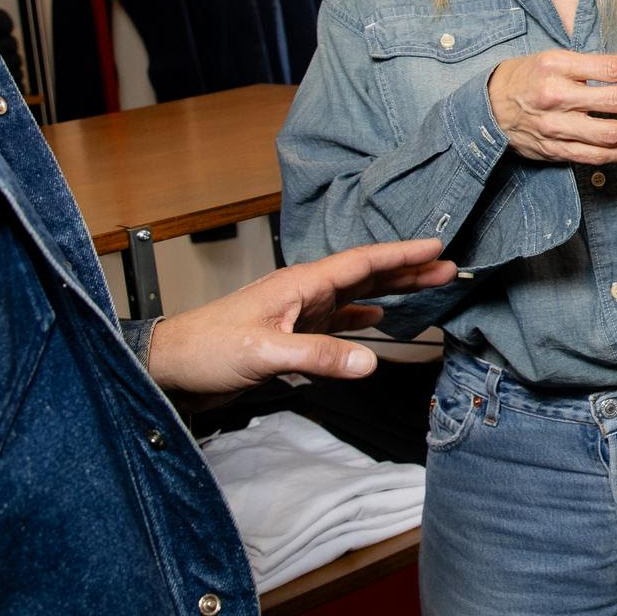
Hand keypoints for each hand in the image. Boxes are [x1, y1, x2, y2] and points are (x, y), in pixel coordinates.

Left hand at [146, 238, 455, 409]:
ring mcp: (298, 313)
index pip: (361, 262)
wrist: (168, 369)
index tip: (436, 246)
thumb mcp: (265, 352)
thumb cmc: (205, 350)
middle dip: (407, 270)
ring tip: (426, 287)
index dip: (400, 254)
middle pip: (366, 276)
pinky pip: (338, 321)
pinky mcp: (290, 335)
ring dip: (391, 292)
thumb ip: (319, 355)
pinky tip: (377, 321)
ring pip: (356, 297)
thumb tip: (369, 362)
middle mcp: (303, 292)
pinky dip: (362, 319)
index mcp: (301, 283)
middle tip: (447, 267)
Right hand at [488, 50, 616, 163]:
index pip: (611, 69)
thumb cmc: (524, 78)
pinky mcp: (555, 150)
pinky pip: (596, 156)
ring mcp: (555, 127)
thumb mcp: (553, 58)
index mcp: (556, 67)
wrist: (486, 110)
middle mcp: (556, 97)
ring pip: (610, 133)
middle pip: (616, 101)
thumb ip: (593, 61)